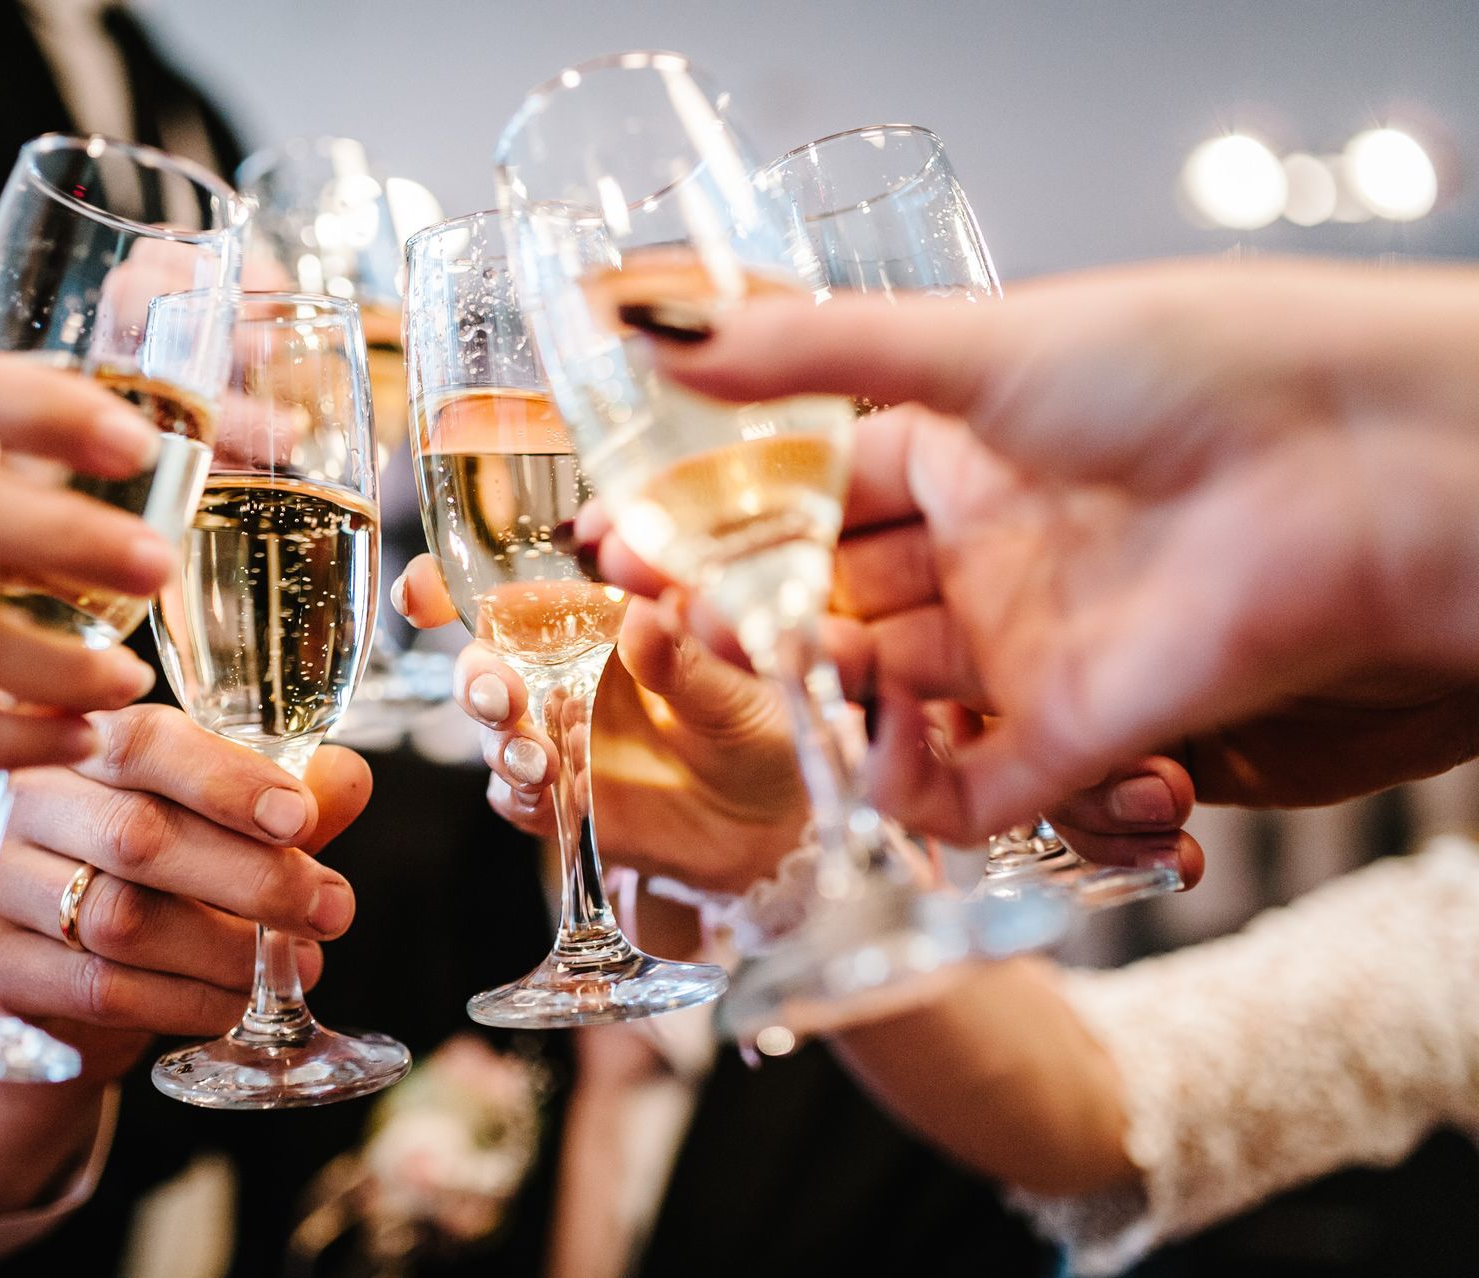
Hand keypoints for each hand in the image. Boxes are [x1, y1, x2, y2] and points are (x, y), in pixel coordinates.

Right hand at [0, 703, 366, 1081]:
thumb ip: (283, 796)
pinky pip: (103, 990)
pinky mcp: (1, 969)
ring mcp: (0, 885)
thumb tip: (347, 779)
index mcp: (83, 739)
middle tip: (331, 908)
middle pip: (137, 837)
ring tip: (300, 958)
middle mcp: (28, 801)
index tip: (302, 819)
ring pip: (120, 919)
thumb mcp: (222, 819)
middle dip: (252, 876)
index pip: (143, 742)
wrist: (64, 972)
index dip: (227, 779)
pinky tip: (240, 999)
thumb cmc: (157, 868)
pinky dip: (188, 999)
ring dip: (227, 947)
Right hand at [632, 259, 1478, 837]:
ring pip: (874, 693)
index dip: (714, 520)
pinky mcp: (1069, 734)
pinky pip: (955, 785)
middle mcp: (985, 550)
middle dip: (738, 611)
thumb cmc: (1184, 369)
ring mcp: (1023, 645)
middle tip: (657, 609)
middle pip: (827, 600)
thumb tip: (653, 329)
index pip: (807, 495)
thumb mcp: (970, 342)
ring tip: (737, 662)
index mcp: (962, 448)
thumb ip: (805, 354)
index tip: (623, 536)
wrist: (1347, 464)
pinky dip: (893, 779)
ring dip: (802, 690)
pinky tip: (848, 740)